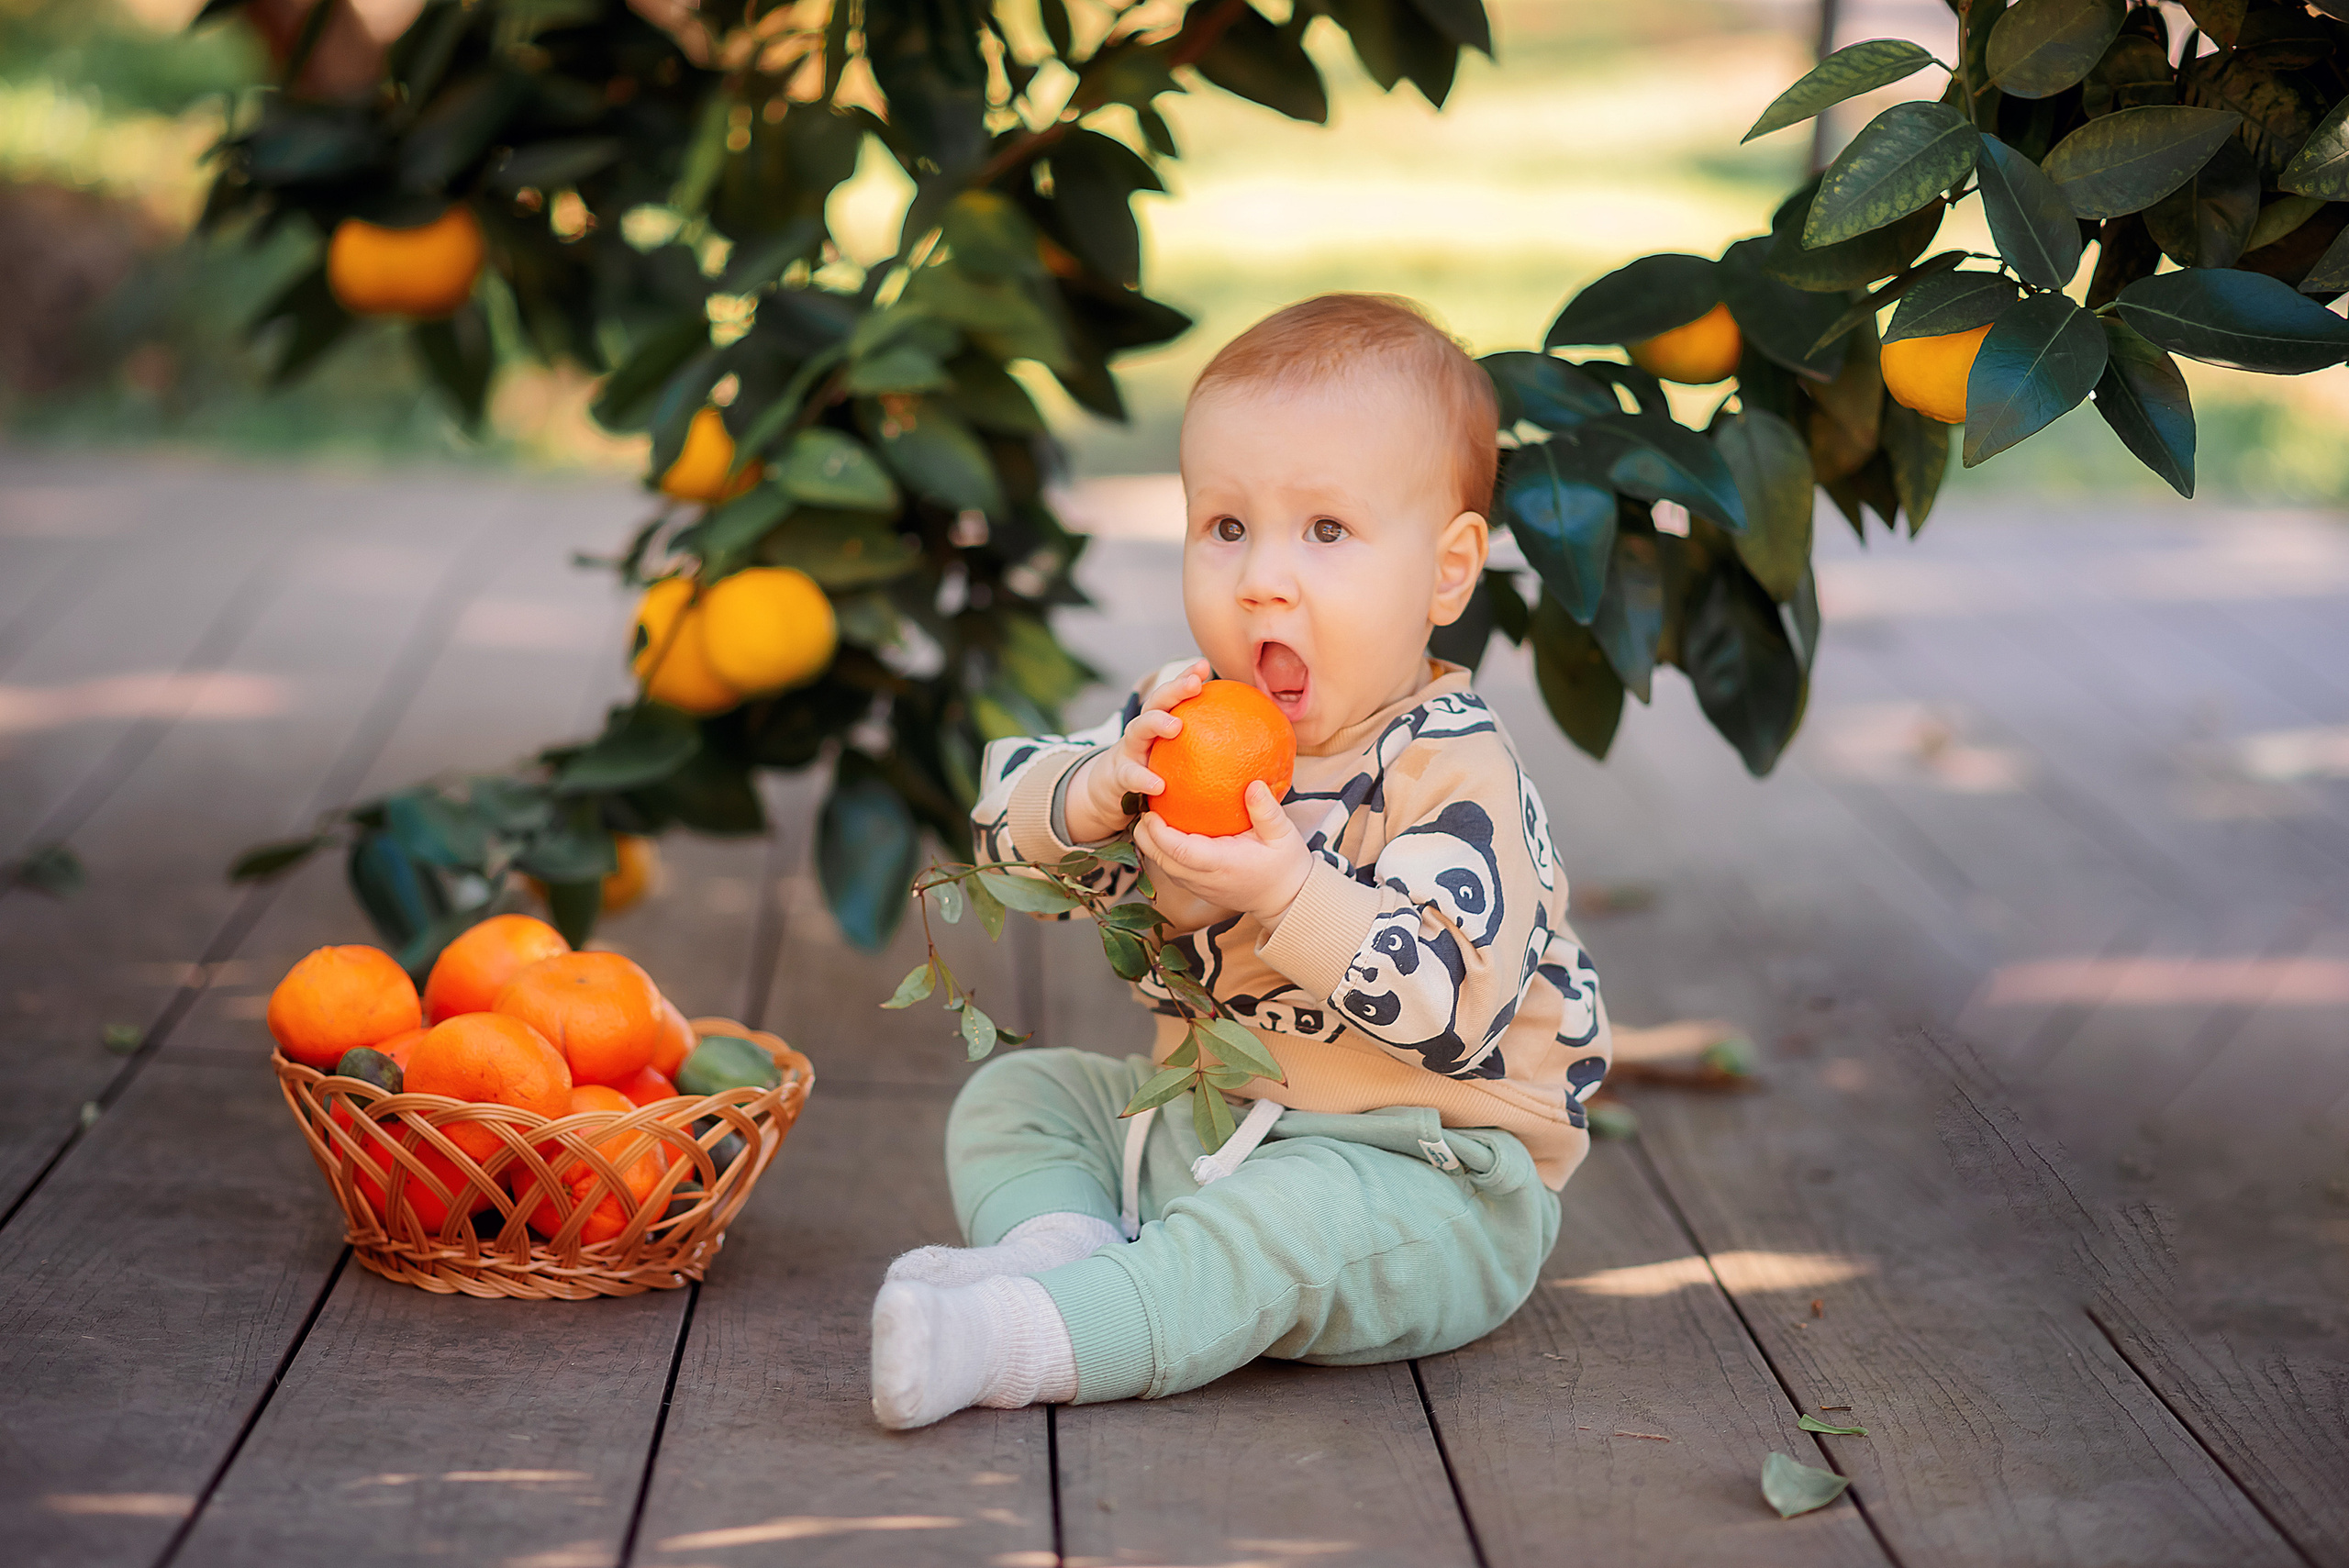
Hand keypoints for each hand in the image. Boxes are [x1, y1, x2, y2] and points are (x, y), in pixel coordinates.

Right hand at [1064, 660, 1208, 844]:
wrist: (1110, 792)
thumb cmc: (1154, 771)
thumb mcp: (1177, 758)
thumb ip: (1207, 749)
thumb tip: (1248, 748)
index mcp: (1159, 722)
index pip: (1174, 695)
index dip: (1187, 677)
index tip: (1204, 666)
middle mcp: (1143, 730)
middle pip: (1156, 702)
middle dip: (1175, 689)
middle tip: (1194, 684)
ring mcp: (1128, 750)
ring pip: (1137, 728)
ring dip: (1155, 722)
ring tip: (1176, 726)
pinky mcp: (1118, 776)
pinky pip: (1130, 776)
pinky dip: (1143, 779)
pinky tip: (1159, 785)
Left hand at [1133, 780, 1311, 924]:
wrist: (1285, 899)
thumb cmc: (1285, 865)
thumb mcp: (1283, 834)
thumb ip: (1267, 811)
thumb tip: (1253, 784)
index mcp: (1222, 864)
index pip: (1180, 851)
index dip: (1159, 833)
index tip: (1152, 811)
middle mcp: (1205, 879)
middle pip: (1161, 860)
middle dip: (1145, 835)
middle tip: (1144, 806)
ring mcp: (1198, 886)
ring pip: (1162, 867)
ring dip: (1150, 843)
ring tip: (1151, 813)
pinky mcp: (1197, 887)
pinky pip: (1171, 869)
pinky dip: (1161, 851)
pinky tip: (1165, 829)